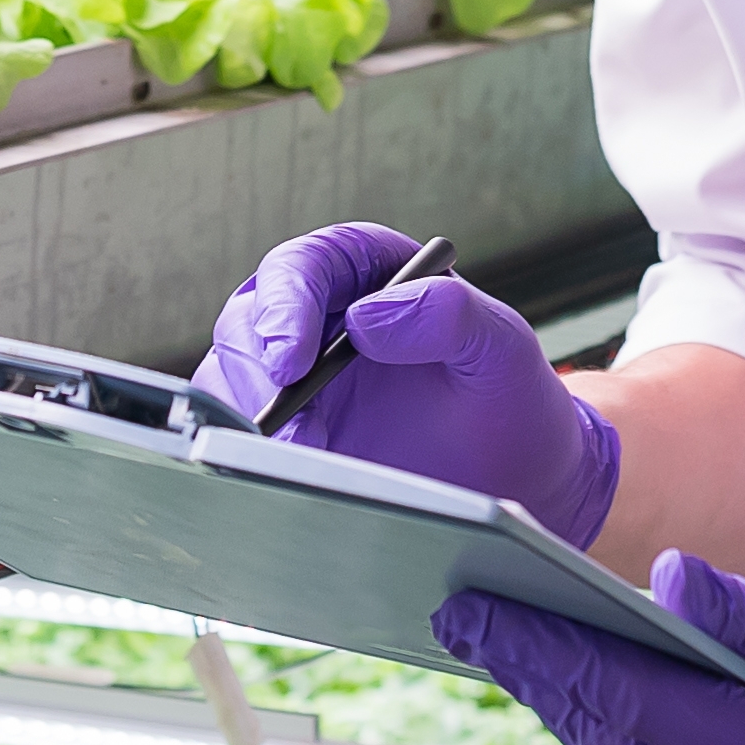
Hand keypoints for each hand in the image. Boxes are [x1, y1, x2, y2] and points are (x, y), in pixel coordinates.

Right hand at [199, 220, 618, 545]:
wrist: (516, 477)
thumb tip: (367, 318)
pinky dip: (246, 457)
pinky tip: (289, 478)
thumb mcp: (502, 347)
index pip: (302, 266)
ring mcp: (294, 379)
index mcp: (366, 273)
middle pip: (247, 322)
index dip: (285, 304)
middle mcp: (318, 317)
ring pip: (229, 379)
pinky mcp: (286, 434)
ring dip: (247, 418)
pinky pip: (237, 437)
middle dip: (256, 370)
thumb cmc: (509, 397)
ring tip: (300, 456)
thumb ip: (449, 314)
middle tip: (287, 423)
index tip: (292, 356)